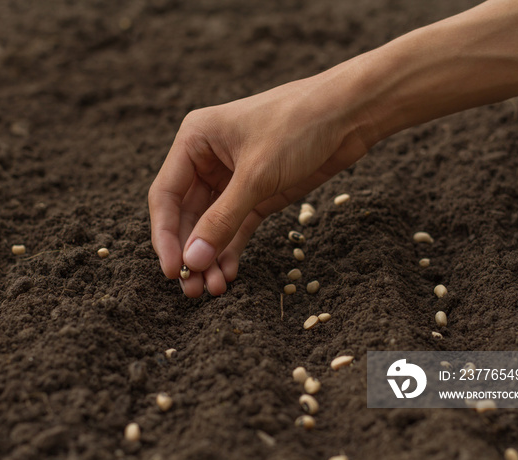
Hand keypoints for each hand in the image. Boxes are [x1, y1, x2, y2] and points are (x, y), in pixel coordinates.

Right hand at [148, 72, 371, 296]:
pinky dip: (231, 249)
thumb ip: (222, 220)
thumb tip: (192, 261)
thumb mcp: (257, 175)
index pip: (166, 195)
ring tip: (212, 289)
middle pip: (186, 215)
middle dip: (190, 252)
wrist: (351, 113)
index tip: (171, 270)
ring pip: (211, 225)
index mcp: (195, 140)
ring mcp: (232, 177)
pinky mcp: (258, 192)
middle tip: (192, 289)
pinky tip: (229, 274)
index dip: (166, 236)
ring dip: (210, 256)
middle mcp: (207, 159)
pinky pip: (236, 226)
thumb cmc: (299, 125)